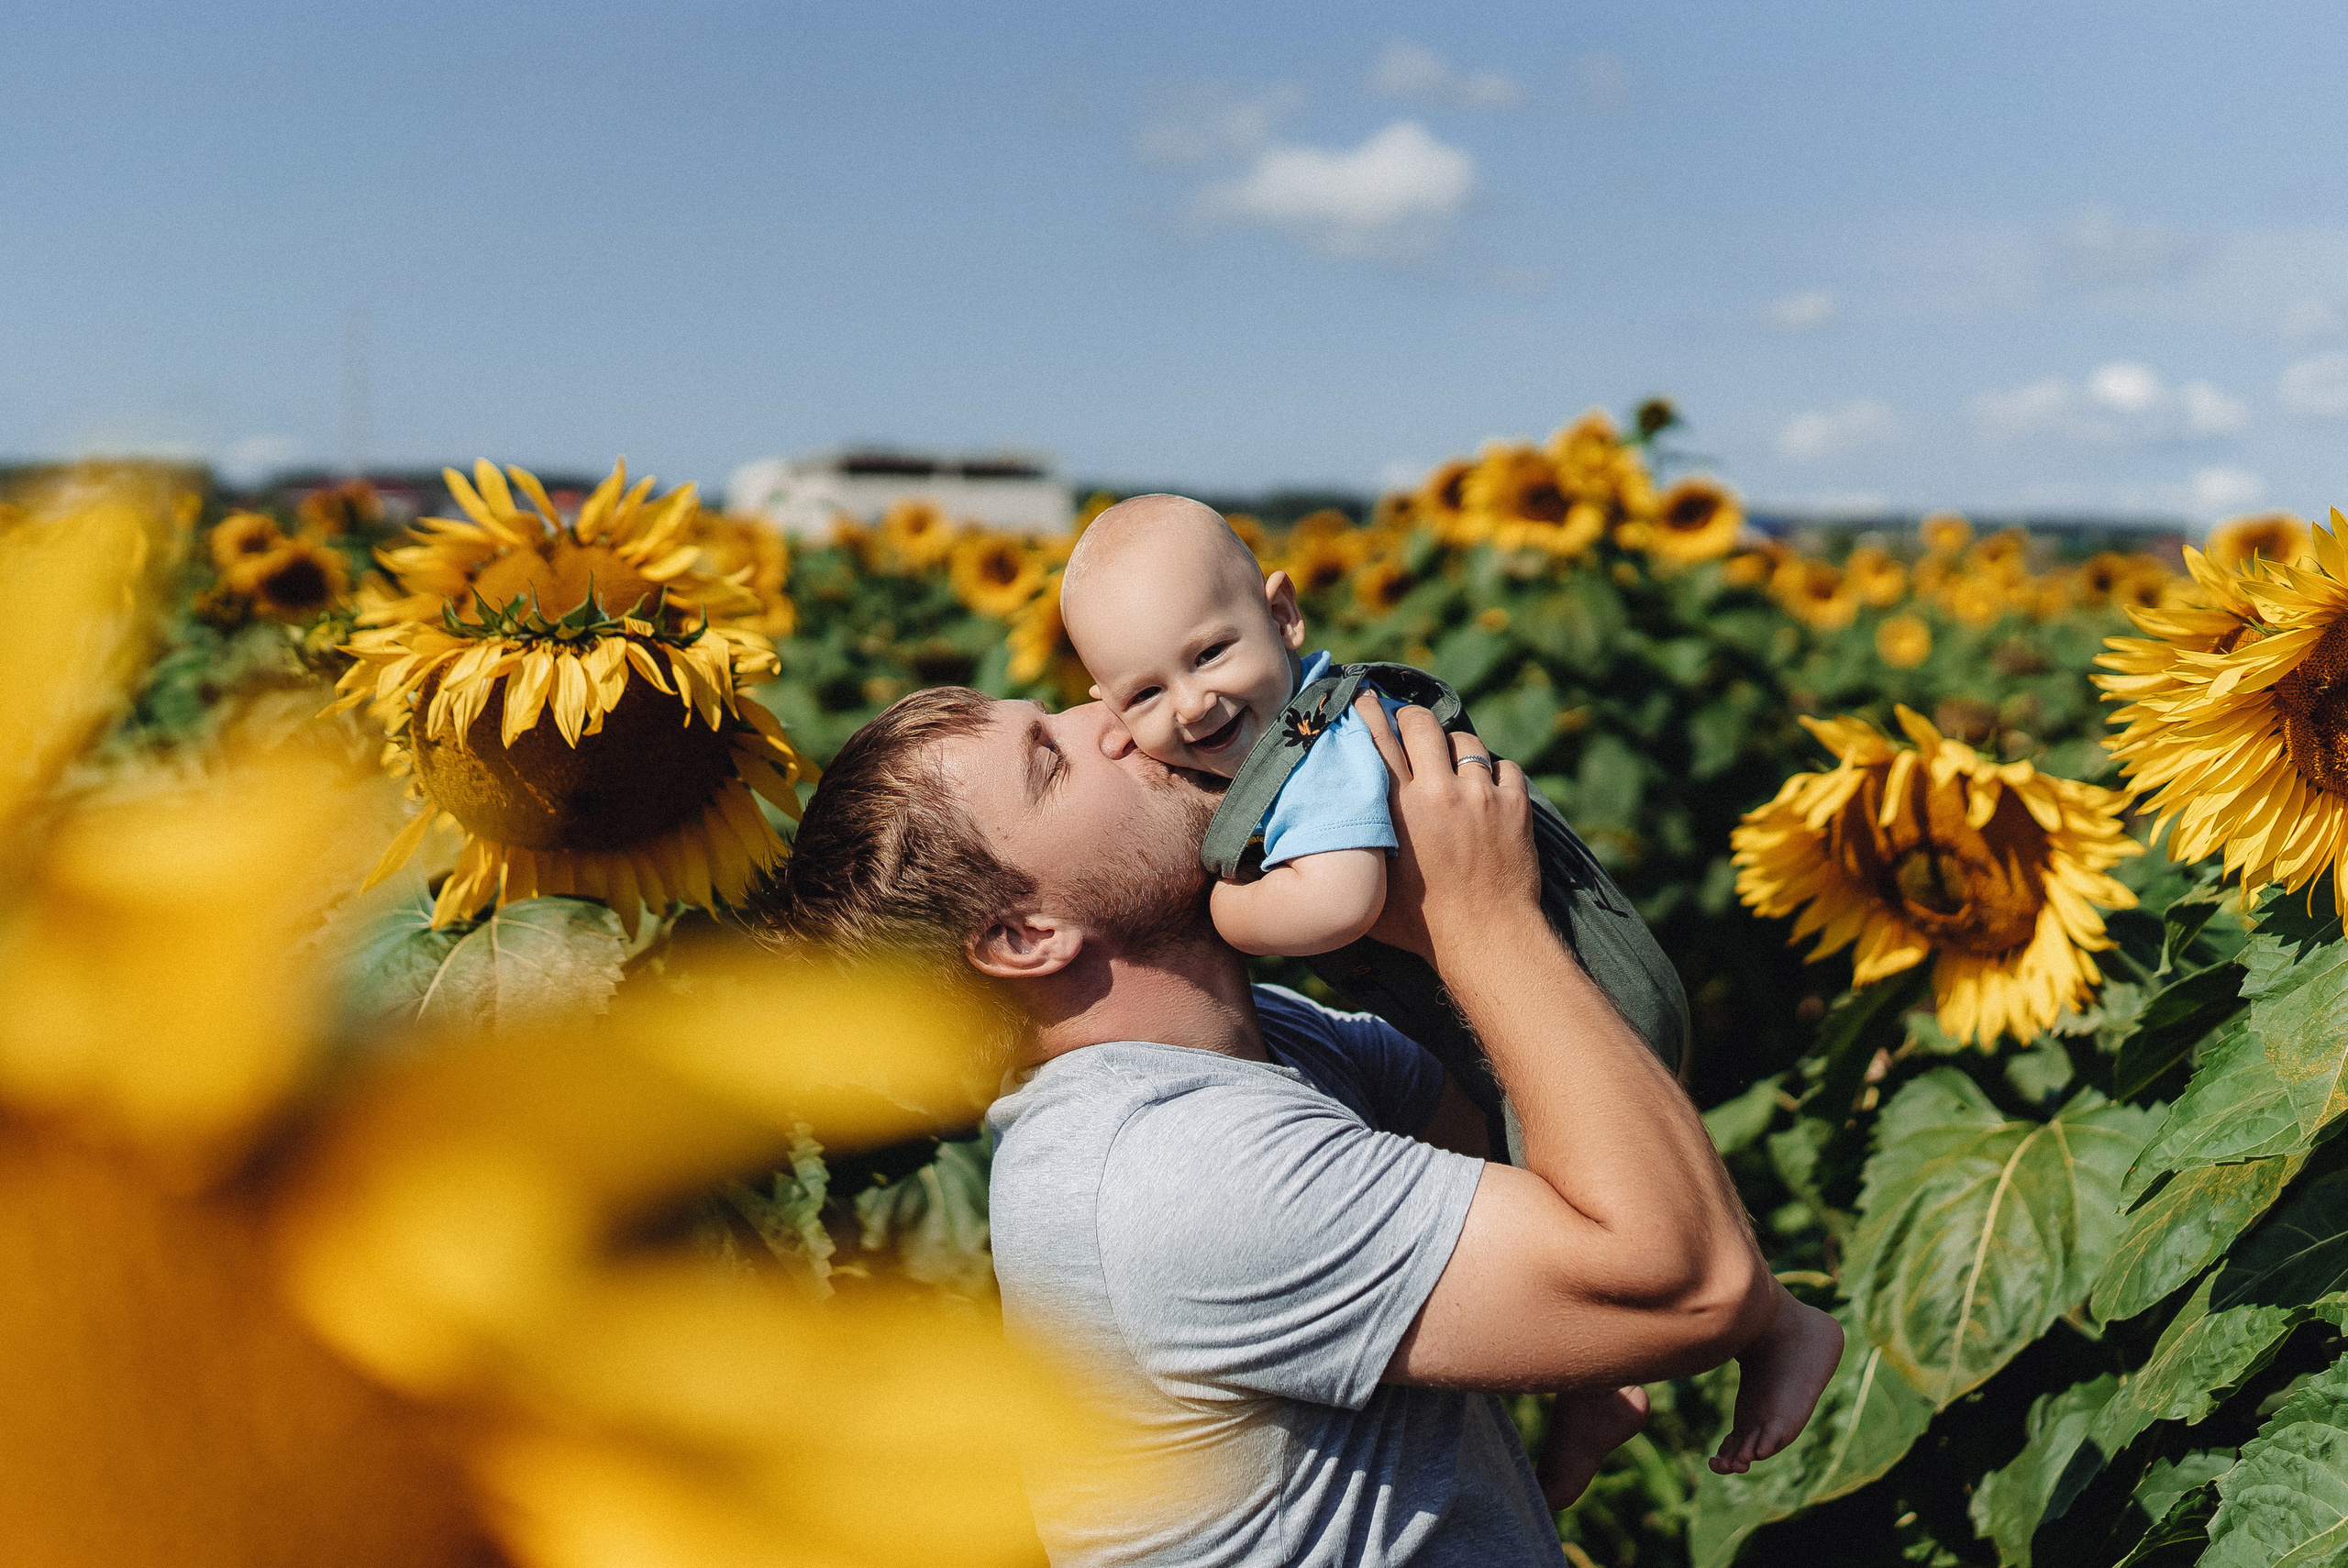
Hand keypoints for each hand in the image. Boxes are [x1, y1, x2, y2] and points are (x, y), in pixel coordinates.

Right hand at [1357, 696, 1539, 966]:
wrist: (1486, 940)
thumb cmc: (1421, 925)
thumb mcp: (1372, 883)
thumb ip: (1356, 847)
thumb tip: (1331, 829)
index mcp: (1398, 808)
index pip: (1378, 739)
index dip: (1369, 710)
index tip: (1363, 696)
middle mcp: (1439, 792)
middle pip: (1422, 725)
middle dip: (1413, 720)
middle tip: (1409, 728)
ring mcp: (1481, 796)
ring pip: (1466, 742)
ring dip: (1455, 750)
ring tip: (1450, 766)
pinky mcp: (1515, 806)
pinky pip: (1505, 766)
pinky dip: (1493, 773)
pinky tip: (1485, 790)